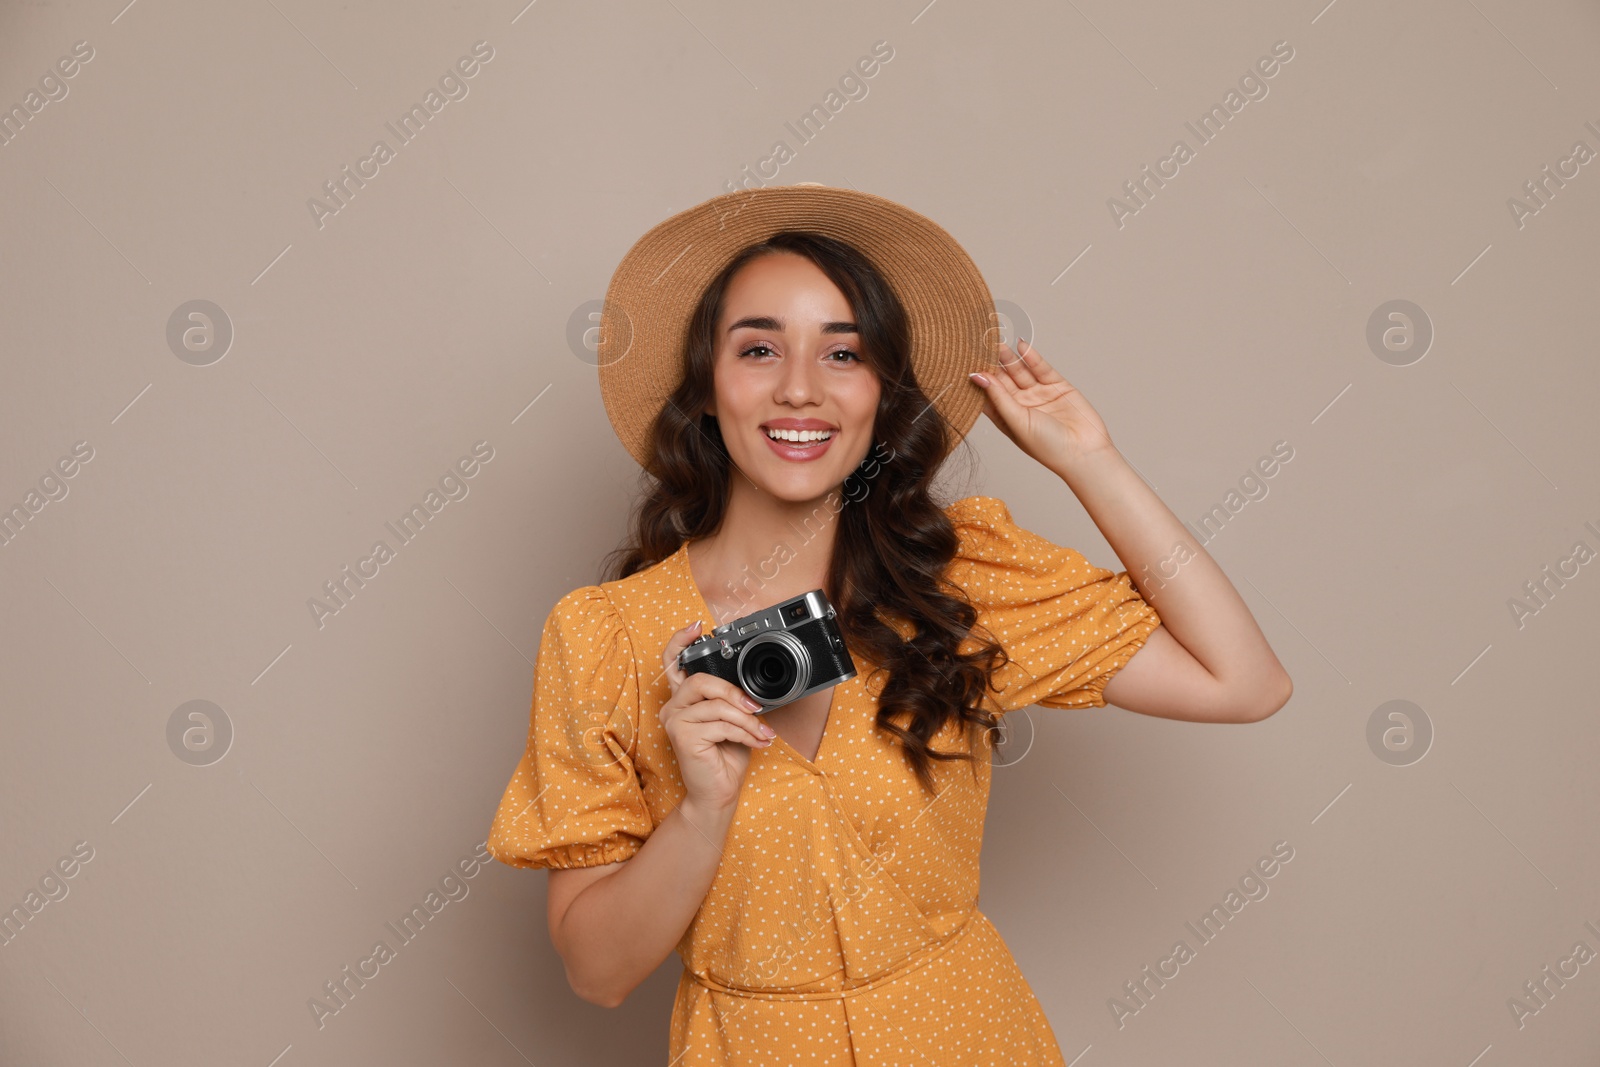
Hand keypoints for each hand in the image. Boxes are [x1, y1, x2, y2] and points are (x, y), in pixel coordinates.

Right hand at [659, 620, 775, 813]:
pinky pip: (721, 725)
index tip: (698, 627)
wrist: (718, 792)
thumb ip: (730, 700)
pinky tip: (757, 743)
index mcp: (683, 699)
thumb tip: (751, 689)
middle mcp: (673, 707)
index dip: (681, 641)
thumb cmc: (725, 756)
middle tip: (755, 707)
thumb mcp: (732, 720)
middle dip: (733, 693)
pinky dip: (745, 733)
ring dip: (747, 721)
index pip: (672, 662)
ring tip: (762, 733)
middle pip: (700, 680)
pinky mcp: (682, 737)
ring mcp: (674, 721)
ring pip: (716, 706)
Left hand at [968, 338, 1116, 472]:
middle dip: (992, 363)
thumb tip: (978, 377)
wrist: (1084, 452)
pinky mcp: (1056, 386)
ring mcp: (1038, 394)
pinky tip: (1021, 346)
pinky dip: (1031, 357)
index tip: (965, 362)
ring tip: (997, 342)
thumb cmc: (1048, 447)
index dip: (978, 379)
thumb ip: (998, 397)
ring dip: (1009, 358)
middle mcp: (1020, 404)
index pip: (987, 394)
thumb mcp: (1017, 422)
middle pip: (1002, 379)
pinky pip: (1040, 368)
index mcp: (1006, 417)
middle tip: (980, 345)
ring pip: (1020, 371)